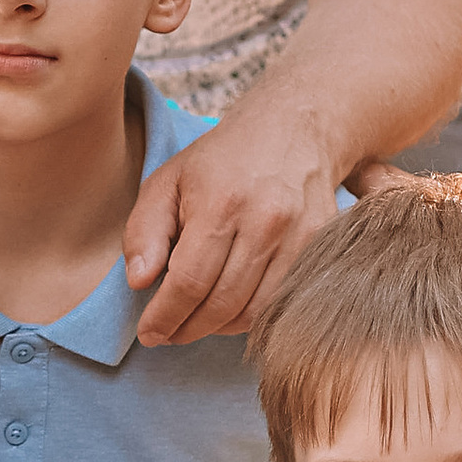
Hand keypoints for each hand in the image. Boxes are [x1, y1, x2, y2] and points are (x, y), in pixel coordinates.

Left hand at [123, 120, 342, 345]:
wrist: (294, 128)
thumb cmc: (221, 159)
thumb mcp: (167, 181)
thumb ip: (145, 231)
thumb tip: (138, 281)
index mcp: (221, 203)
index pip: (189, 282)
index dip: (165, 316)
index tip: (149, 333)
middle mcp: (266, 221)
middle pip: (223, 304)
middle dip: (188, 329)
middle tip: (169, 333)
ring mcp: (300, 235)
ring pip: (256, 311)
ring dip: (220, 328)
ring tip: (197, 321)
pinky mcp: (323, 245)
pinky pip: (284, 302)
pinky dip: (254, 317)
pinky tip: (231, 310)